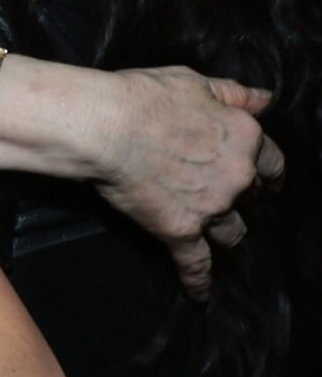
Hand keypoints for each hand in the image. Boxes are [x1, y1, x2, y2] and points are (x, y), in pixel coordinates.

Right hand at [93, 66, 283, 299]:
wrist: (105, 126)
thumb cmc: (143, 97)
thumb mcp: (195, 83)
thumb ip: (233, 94)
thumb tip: (265, 100)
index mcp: (244, 138)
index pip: (271, 162)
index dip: (267, 173)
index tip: (265, 180)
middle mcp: (236, 175)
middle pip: (252, 200)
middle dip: (244, 202)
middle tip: (228, 203)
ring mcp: (211, 207)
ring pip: (232, 233)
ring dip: (226, 235)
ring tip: (215, 237)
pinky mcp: (180, 230)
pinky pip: (195, 263)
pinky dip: (198, 280)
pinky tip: (200, 294)